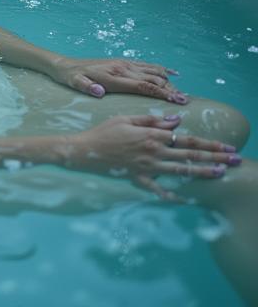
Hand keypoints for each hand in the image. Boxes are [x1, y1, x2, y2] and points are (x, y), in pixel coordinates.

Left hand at [48, 55, 187, 104]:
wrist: (65, 65)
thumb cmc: (72, 78)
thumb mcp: (76, 84)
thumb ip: (87, 88)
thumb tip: (99, 92)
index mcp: (114, 76)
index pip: (143, 86)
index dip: (162, 93)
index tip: (177, 101)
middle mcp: (122, 68)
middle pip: (153, 78)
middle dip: (170, 89)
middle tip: (186, 101)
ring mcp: (123, 63)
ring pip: (152, 71)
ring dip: (168, 81)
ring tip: (182, 92)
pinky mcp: (122, 62)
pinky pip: (145, 64)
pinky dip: (161, 69)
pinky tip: (173, 73)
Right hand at [62, 114, 239, 200]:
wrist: (84, 150)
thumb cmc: (103, 131)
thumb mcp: (125, 118)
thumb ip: (151, 119)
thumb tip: (175, 121)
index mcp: (151, 135)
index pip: (186, 138)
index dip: (208, 142)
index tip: (226, 146)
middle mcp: (153, 151)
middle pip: (190, 154)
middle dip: (215, 157)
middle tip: (234, 160)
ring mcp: (147, 167)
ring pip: (181, 170)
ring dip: (203, 172)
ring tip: (220, 173)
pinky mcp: (139, 179)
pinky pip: (159, 190)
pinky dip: (172, 195)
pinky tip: (186, 199)